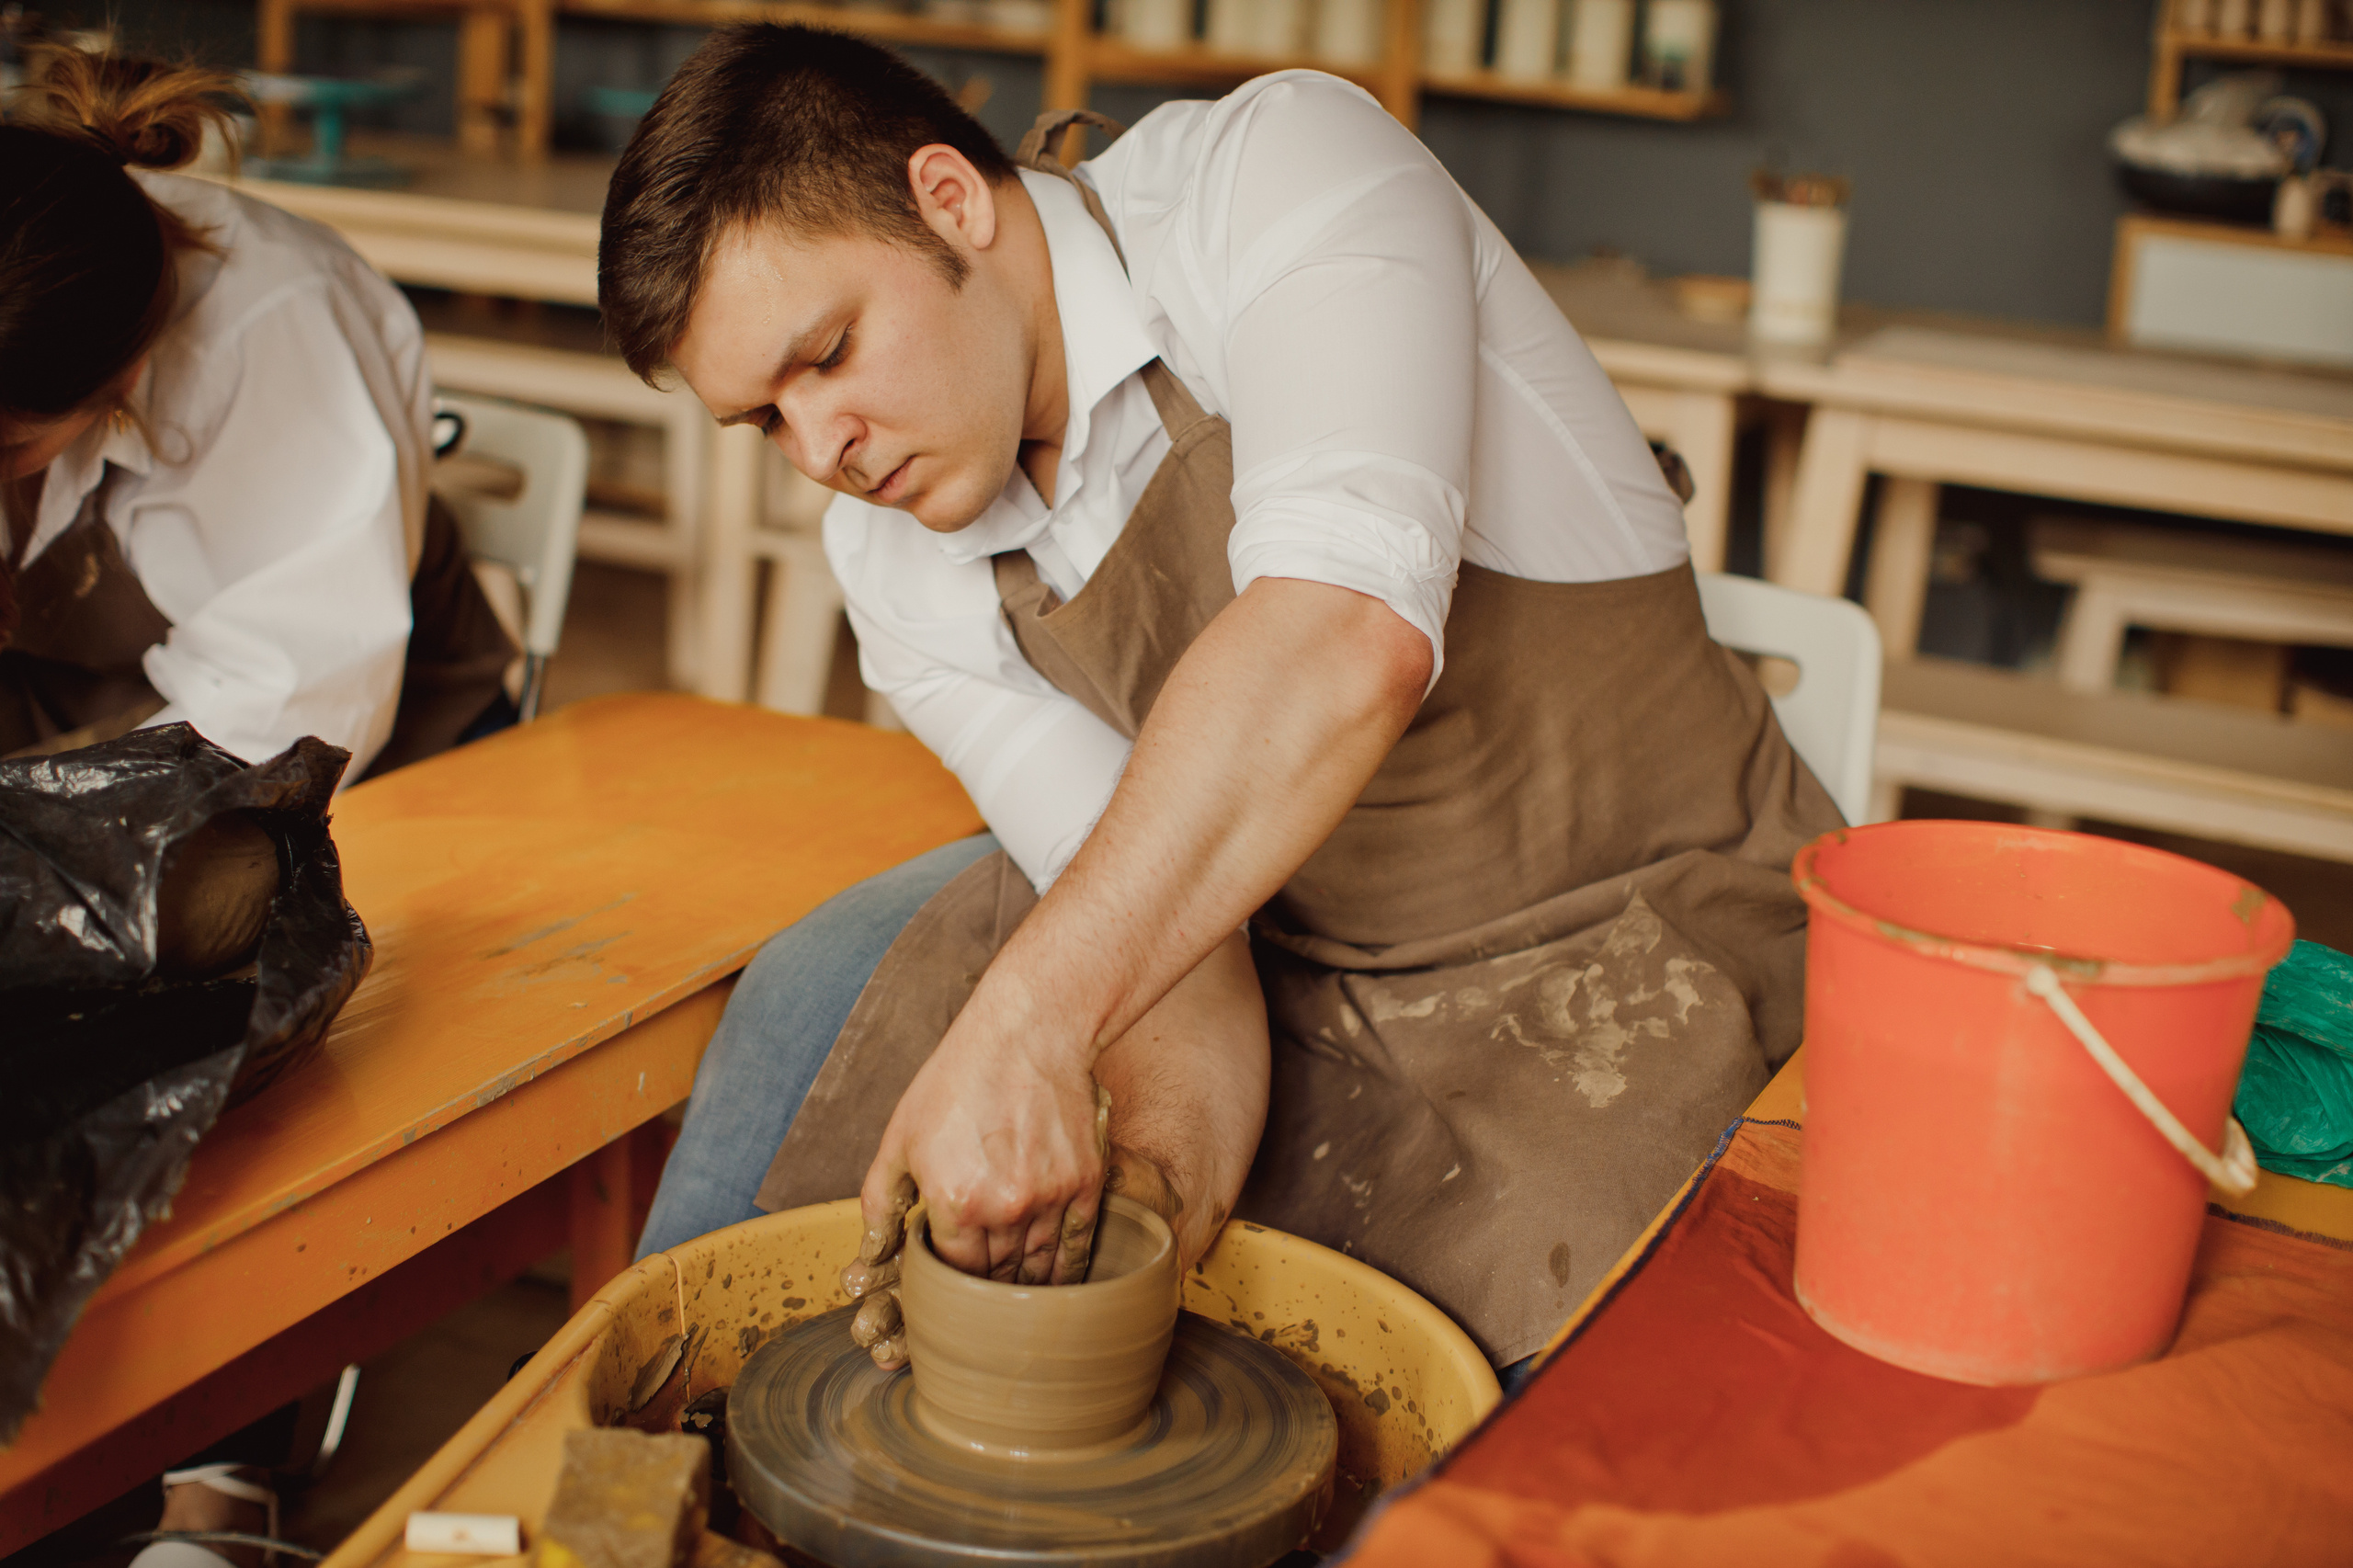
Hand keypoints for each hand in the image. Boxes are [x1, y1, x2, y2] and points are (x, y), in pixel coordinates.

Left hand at [843, 1080, 1113, 1369]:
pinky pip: (1077, 1248)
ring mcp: (1051, 1198)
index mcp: (955, 1203)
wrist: (1028, 1033)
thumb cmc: (957, 1080)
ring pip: (1039, 1270)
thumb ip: (881, 1202)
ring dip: (1024, 1288)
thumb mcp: (901, 1137)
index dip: (948, 1287)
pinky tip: (1056, 1283)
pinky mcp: (1086, 1184)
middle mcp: (1006, 1209)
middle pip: (996, 1278)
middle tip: (977, 1304)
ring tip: (1014, 1299)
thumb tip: (874, 1255)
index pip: (954, 1277)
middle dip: (983, 1292)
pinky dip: (1065, 1270)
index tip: (946, 1287)